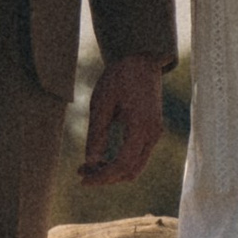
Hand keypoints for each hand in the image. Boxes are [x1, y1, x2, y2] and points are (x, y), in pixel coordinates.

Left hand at [81, 53, 165, 185]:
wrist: (141, 58)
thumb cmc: (119, 76)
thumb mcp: (101, 103)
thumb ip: (96, 134)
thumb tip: (90, 162)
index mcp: (140, 127)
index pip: (122, 165)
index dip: (102, 177)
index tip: (83, 179)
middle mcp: (152, 134)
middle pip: (130, 171)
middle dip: (106, 177)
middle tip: (81, 172)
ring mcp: (155, 133)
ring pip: (135, 166)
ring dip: (113, 171)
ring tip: (89, 166)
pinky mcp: (152, 130)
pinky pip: (138, 156)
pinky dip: (121, 162)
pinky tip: (103, 157)